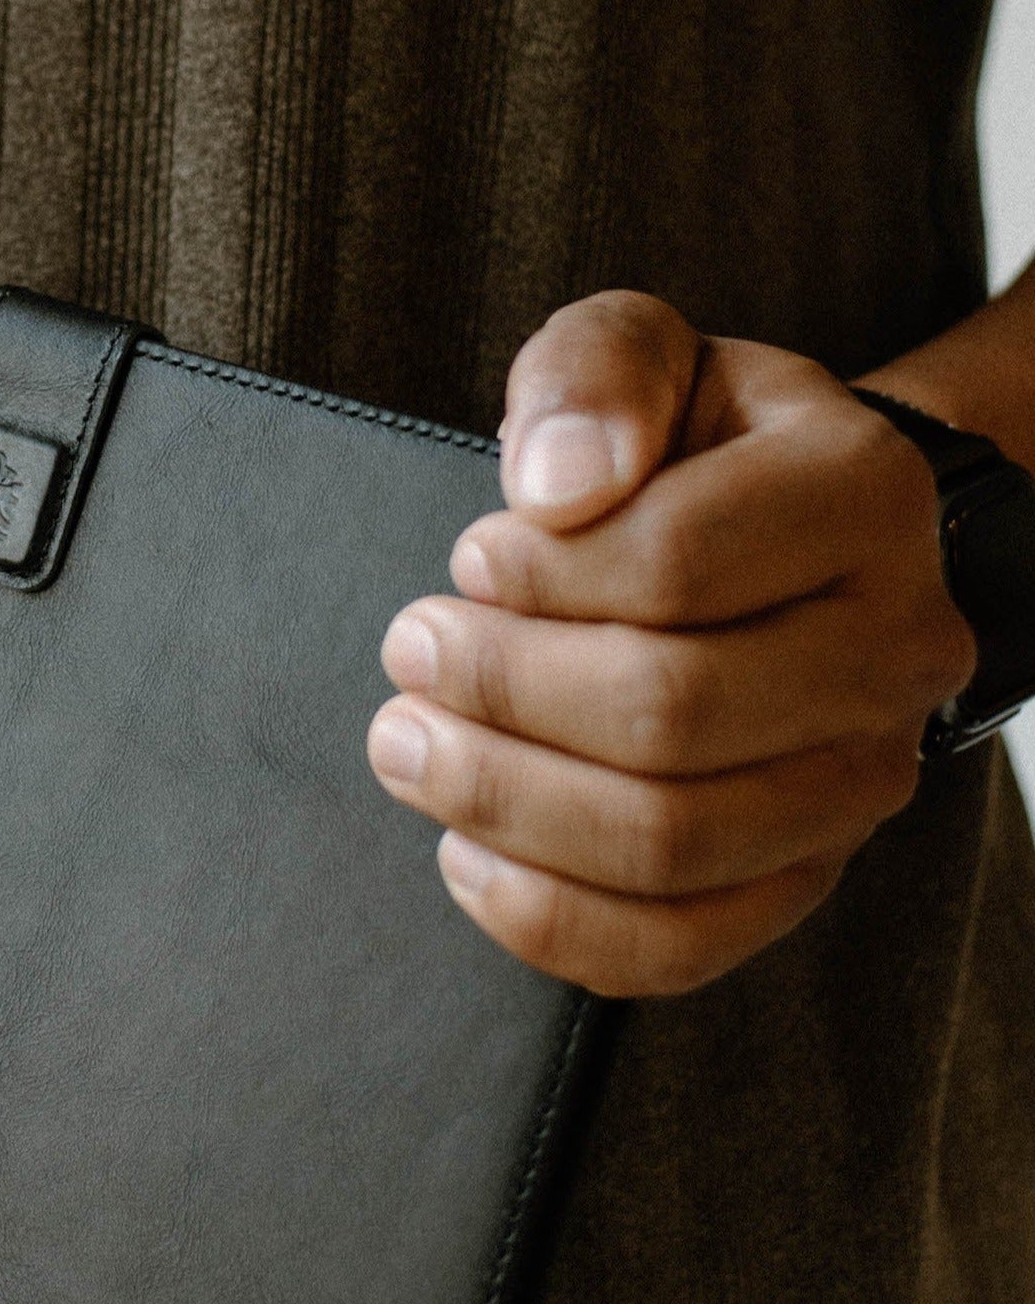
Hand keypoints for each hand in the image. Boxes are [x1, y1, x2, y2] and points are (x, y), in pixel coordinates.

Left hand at [364, 291, 976, 995]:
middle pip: (669, 715)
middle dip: (500, 690)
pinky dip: (547, 918)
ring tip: (408, 740)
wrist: (782, 541)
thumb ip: (595, 375)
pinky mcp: (802, 878)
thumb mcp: (642, 355)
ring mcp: (859, 781)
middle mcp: (894, 649)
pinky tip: (463, 853)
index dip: (537, 574)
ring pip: (670, 843)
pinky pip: (674, 948)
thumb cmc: (688, 446)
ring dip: (501, 800)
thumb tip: (554, 485)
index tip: (469, 559)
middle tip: (409, 651)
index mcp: (863, 497)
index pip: (676, 564)